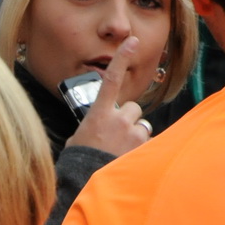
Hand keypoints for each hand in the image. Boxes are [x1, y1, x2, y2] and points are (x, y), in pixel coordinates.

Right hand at [65, 35, 152, 157]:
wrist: (85, 182)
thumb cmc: (79, 162)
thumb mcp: (78, 140)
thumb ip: (92, 127)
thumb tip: (97, 128)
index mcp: (98, 114)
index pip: (110, 80)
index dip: (121, 58)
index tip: (131, 42)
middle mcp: (117, 119)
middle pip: (131, 108)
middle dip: (126, 119)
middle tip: (115, 136)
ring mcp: (131, 133)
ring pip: (141, 124)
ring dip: (134, 134)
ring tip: (120, 150)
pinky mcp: (142, 146)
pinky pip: (147, 141)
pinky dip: (140, 148)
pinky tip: (127, 158)